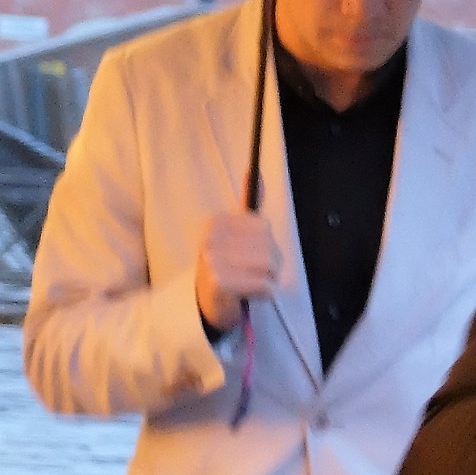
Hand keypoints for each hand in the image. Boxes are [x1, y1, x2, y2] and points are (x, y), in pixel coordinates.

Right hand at [196, 211, 278, 333]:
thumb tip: (255, 168)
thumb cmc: (226, 269)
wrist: (204, 306)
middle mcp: (212, 237)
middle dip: (269, 265)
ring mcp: (213, 259)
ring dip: (267, 280)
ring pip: (271, 266)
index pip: (264, 227)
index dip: (265, 246)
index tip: (244, 257)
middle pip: (270, 247)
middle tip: (248, 274)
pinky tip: (247, 295)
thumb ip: (248, 201)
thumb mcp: (235, 234)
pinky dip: (264, 294)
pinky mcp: (220, 282)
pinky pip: (266, 286)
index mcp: (216, 221)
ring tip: (248, 283)